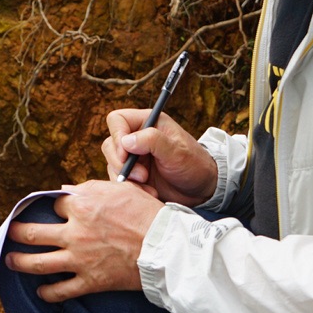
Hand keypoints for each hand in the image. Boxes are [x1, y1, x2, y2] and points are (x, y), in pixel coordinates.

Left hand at [4, 181, 163, 301]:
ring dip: (19, 262)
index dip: (50, 205)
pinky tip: (41, 292)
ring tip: (9, 261)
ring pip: (37, 263)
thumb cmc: (147, 215)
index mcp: (81, 205)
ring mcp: (79, 259)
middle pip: (33, 232)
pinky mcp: (89, 282)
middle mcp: (74, 232)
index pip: (54, 203)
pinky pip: (61, 291)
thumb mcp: (120, 190)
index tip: (47, 209)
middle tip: (8, 233)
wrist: (165, 247)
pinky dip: (48, 293)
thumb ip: (90, 188)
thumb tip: (66, 190)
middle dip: (16, 232)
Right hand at [101, 109, 217, 205]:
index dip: (117, 136)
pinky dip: (130, 188)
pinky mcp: (133, 174)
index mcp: (148, 122)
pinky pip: (119, 179)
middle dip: (120, 162)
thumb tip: (126, 141)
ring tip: (147, 185)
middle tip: (141, 175)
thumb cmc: (194, 164)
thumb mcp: (177, 152)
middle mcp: (137, 137)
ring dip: (126, 178)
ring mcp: (134, 157)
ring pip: (112, 164)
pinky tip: (148, 192)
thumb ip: (153, 141)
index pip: (117, 120)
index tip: (125, 155)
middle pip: (110, 143)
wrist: (201, 190)